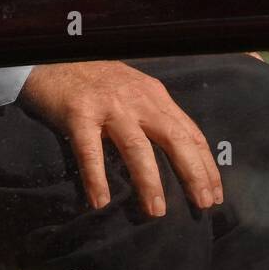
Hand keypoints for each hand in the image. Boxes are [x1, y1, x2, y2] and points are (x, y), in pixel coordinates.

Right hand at [19, 59, 222, 217]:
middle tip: (202, 204)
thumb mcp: (134, 91)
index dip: (205, 164)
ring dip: (149, 181)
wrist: (53, 59)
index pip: (189, 132)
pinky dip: (96, 177)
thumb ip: (155, 114)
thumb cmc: (97, 80)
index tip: (215, 194)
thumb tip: (182, 154)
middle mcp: (136, 99)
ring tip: (156, 211)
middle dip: (192, 172)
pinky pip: (90, 150)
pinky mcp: (78, 113)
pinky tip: (101, 201)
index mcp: (153, 95)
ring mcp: (107, 105)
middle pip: (172, 138)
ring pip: (136, 147)